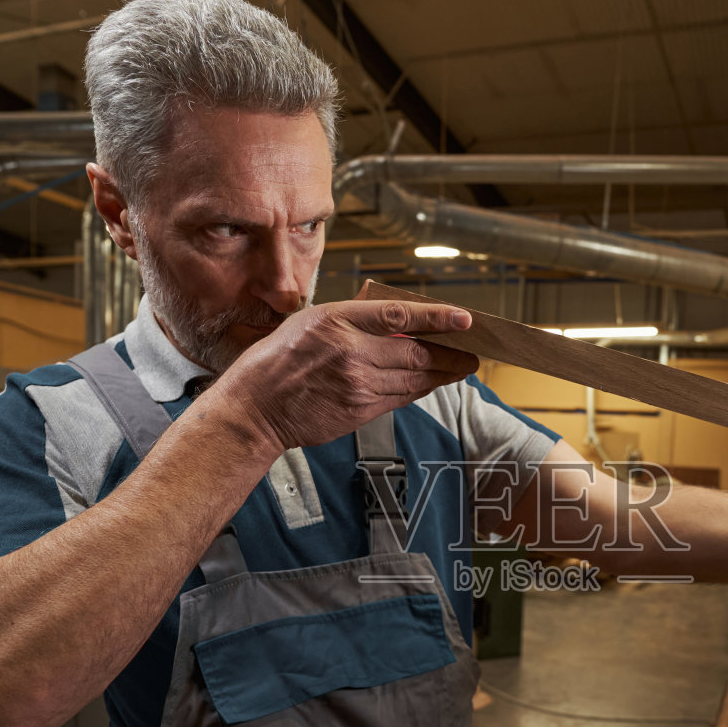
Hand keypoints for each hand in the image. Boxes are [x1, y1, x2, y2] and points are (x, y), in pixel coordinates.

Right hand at [214, 299, 478, 451]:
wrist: (255, 409)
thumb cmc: (276, 362)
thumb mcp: (309, 323)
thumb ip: (350, 320)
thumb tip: (393, 320)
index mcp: (337, 321)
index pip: (399, 315)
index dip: (437, 317)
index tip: (465, 318)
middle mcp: (351, 352)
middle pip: (417, 352)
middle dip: (451, 354)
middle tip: (473, 353)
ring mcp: (358, 385)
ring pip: (415, 378)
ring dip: (442, 374)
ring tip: (461, 368)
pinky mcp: (360, 411)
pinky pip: (401, 398)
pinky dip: (420, 389)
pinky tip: (430, 383)